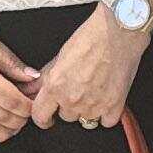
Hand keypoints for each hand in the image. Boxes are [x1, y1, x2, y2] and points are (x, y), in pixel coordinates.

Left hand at [25, 2, 152, 129]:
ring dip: (88, 109)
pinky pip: (106, 121)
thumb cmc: (92, 37)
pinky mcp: (114, 106)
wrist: (120, 31)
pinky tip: (108, 96)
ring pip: (86, 120)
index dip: (43, 117)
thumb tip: (32, 89)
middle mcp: (72, 99)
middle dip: (70, 105)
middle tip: (80, 88)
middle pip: (66, 116)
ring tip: (95, 89)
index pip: (40, 116)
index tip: (48, 116)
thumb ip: (46, 77)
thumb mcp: (61, 55)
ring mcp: (94, 105)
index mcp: (55, 86)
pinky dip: (107, 112)